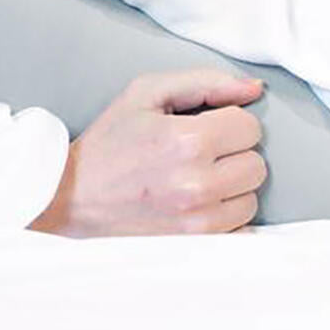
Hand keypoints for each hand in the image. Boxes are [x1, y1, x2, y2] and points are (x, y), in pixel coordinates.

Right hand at [28, 70, 266, 236]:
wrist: (73, 195)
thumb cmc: (110, 141)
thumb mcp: (147, 92)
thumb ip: (206, 82)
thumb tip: (254, 88)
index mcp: (188, 140)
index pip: (250, 126)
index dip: (228, 120)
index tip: (204, 125)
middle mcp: (198, 184)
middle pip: (257, 163)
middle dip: (233, 152)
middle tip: (199, 151)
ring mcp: (198, 222)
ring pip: (252, 196)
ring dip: (231, 185)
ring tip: (196, 177)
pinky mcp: (196, 247)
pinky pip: (242, 230)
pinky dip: (227, 216)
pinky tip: (200, 203)